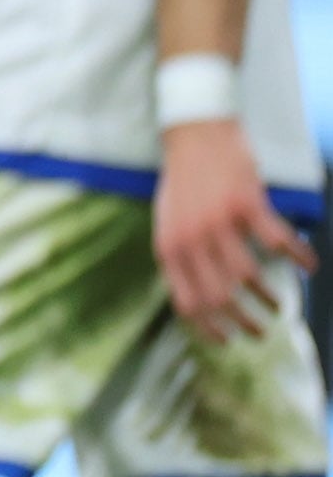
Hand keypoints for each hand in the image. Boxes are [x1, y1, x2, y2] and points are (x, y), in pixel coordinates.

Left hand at [156, 117, 315, 342]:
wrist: (192, 134)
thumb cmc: (183, 181)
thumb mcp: (168, 222)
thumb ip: (181, 256)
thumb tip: (194, 296)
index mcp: (168, 247)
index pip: (187, 302)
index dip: (209, 329)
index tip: (228, 342)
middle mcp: (190, 239)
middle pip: (219, 297)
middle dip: (242, 322)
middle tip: (259, 332)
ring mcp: (218, 221)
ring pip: (247, 275)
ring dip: (267, 297)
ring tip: (278, 306)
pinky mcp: (245, 203)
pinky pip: (277, 241)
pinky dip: (297, 256)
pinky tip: (309, 265)